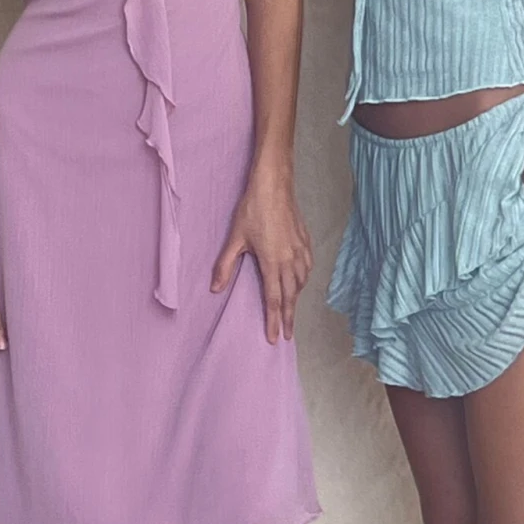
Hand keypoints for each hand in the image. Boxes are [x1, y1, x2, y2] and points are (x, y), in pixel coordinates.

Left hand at [212, 169, 313, 342]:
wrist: (274, 186)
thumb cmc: (253, 210)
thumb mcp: (235, 239)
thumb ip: (225, 266)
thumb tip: (215, 289)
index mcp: (272, 262)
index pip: (273, 299)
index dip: (272, 320)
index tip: (273, 338)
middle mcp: (290, 260)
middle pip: (290, 296)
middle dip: (288, 317)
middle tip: (287, 335)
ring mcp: (300, 251)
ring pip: (301, 283)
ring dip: (296, 299)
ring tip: (291, 312)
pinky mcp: (305, 241)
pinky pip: (308, 268)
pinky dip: (304, 280)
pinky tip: (301, 282)